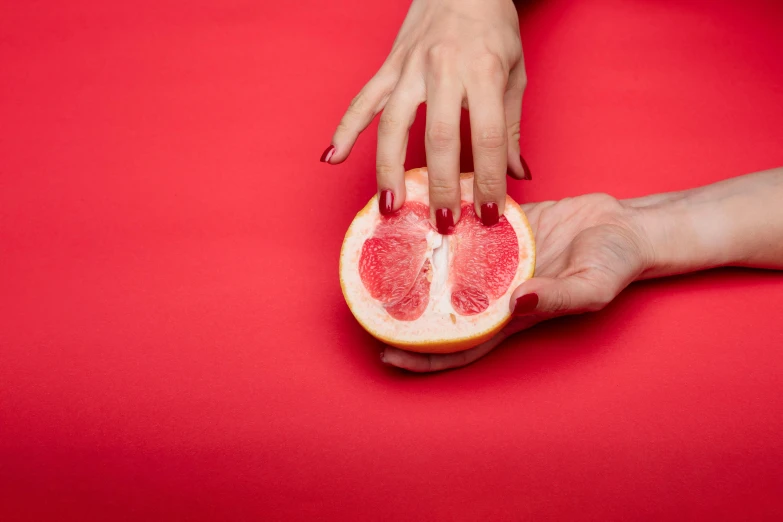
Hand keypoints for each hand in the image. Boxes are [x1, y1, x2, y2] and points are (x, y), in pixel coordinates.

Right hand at [323, 0, 529, 230]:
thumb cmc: (493, 25)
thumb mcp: (514, 73)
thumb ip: (512, 126)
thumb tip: (518, 174)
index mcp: (482, 71)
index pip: (488, 137)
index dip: (489, 179)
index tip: (488, 213)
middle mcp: (442, 69)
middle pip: (439, 138)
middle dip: (440, 186)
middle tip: (442, 224)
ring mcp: (409, 68)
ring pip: (393, 125)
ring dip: (390, 170)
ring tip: (391, 208)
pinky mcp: (387, 66)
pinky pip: (362, 102)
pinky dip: (345, 129)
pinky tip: (332, 157)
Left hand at [381, 193, 652, 371]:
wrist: (625, 227)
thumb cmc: (614, 265)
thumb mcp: (591, 287)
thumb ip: (556, 297)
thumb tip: (515, 302)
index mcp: (510, 316)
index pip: (460, 345)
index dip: (423, 356)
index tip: (386, 355)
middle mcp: (494, 290)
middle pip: (440, 309)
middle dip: (404, 312)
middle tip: (364, 302)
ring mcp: (495, 259)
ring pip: (446, 266)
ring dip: (415, 264)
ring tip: (377, 254)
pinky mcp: (500, 229)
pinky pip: (462, 227)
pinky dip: (439, 221)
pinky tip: (413, 210)